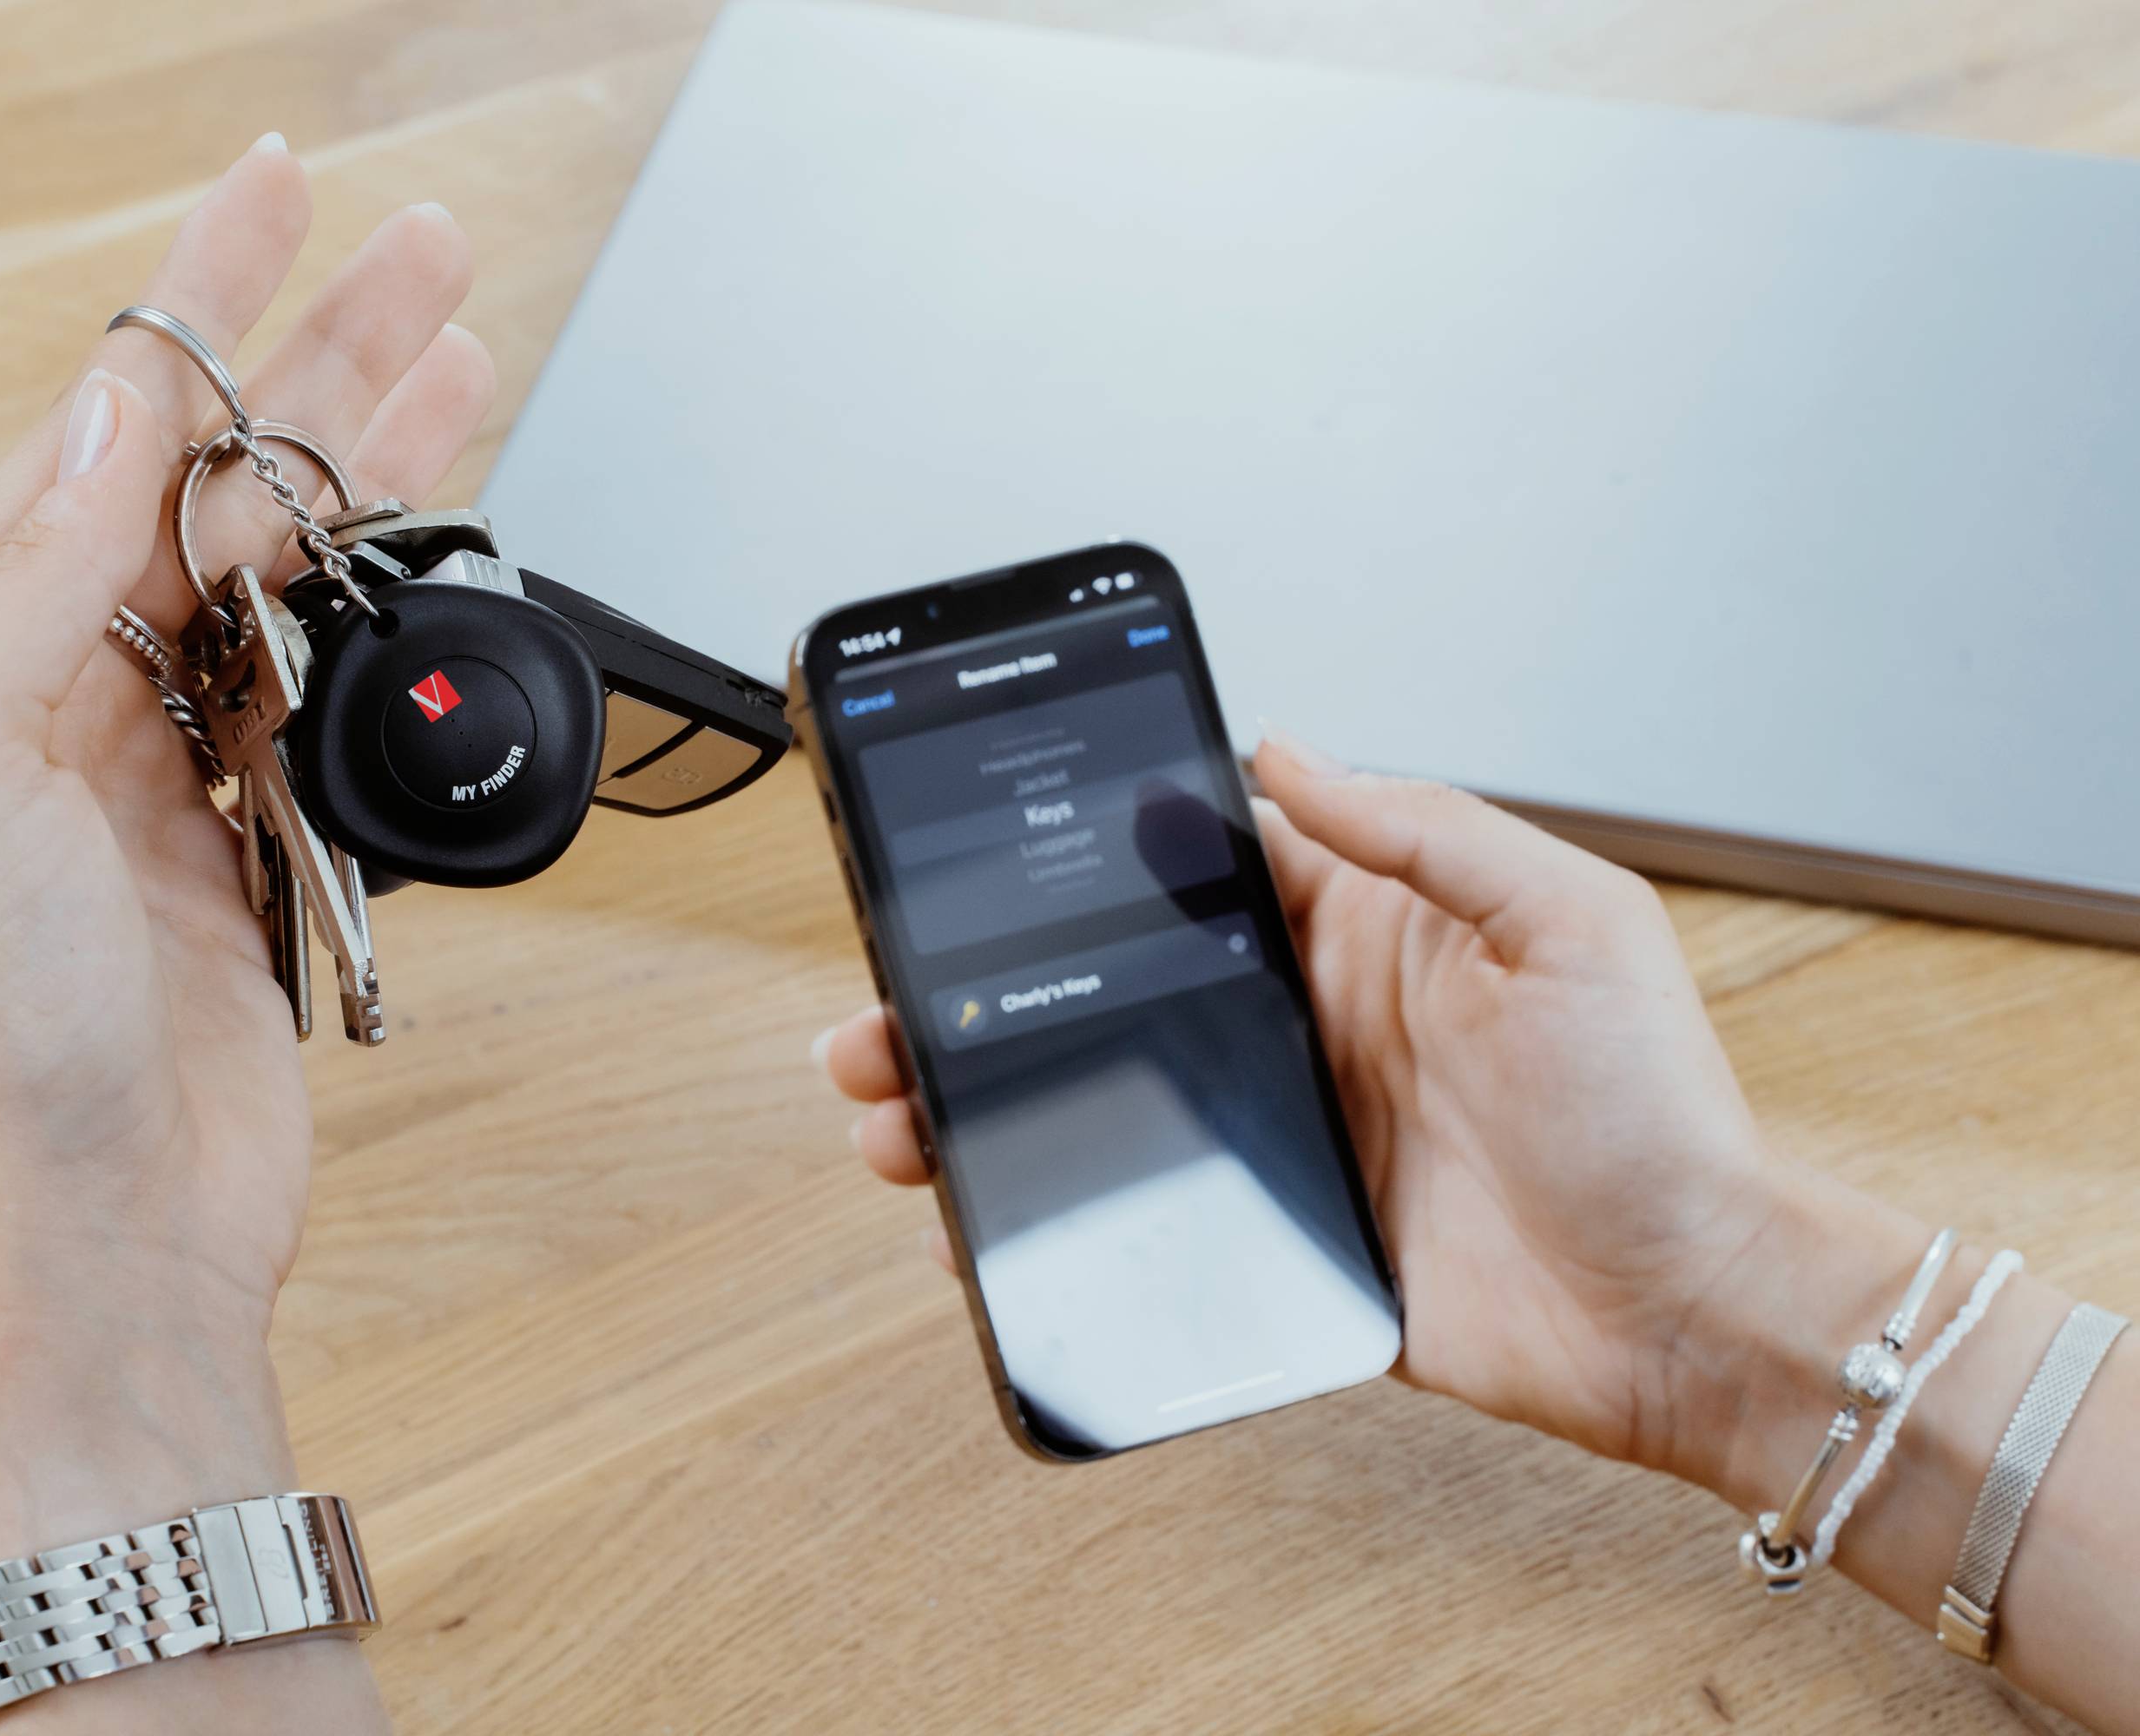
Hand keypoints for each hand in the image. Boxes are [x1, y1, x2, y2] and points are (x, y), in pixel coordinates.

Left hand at [0, 135, 491, 1589]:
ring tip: (466, 356)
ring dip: (376, 458)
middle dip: (326, 356)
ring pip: (290, 562)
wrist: (97, 1229)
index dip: (201, 300)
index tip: (275, 190)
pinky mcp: (253, 834)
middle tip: (432, 256)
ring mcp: (166, 759)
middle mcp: (60, 685)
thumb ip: (30, 577)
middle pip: (218, 472)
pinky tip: (426, 538)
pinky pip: (329, 674)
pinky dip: (387, 597)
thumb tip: (99, 412)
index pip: (101, 424)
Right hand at [817, 733, 1781, 1476]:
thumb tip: (1288, 748)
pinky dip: (1054, 1217)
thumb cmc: (1661, 1115)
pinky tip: (983, 1218)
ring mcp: (1290, 1137)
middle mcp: (1312, 1029)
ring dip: (988, 1103)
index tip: (979, 858)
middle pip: (1109, 990)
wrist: (1695, 1312)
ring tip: (899, 1113)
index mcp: (1366, 935)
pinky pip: (1142, 1218)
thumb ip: (1422, 829)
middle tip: (893, 1011)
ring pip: (1100, 1102)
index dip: (1080, 858)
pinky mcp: (1285, 1241)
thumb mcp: (1568, 921)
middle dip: (986, 996)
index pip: (1193, 867)